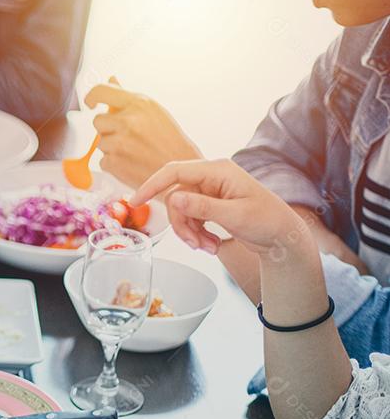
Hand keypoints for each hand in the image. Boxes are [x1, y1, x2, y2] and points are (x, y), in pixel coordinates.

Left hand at [85, 83, 202, 188]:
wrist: (180, 169)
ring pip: (100, 142)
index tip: (91, 104)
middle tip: (129, 137)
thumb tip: (111, 78)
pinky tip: (132, 163)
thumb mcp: (153, 111)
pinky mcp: (113, 163)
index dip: (91, 97)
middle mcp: (127, 121)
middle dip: (108, 128)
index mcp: (138, 103)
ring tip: (134, 150)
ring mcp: (118, 143)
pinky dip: (114, 163)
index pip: (100, 91)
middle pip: (97, 120)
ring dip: (112, 147)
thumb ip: (127, 97)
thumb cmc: (168, 139)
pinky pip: (103, 160)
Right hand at [132, 158, 309, 255]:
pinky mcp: (210, 205)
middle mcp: (211, 177)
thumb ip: (202, 207)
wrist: (282, 237)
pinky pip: (190, 218)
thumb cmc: (267, 221)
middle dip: (182, 225)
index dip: (152, 185)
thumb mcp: (235, 215)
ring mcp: (210, 191)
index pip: (174, 172)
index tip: (135, 202)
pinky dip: (196, 235)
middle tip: (194, 244)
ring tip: (209, 248)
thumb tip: (173, 199)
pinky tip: (212, 245)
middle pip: (176, 198)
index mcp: (218, 170)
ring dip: (190, 233)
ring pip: (181, 212)